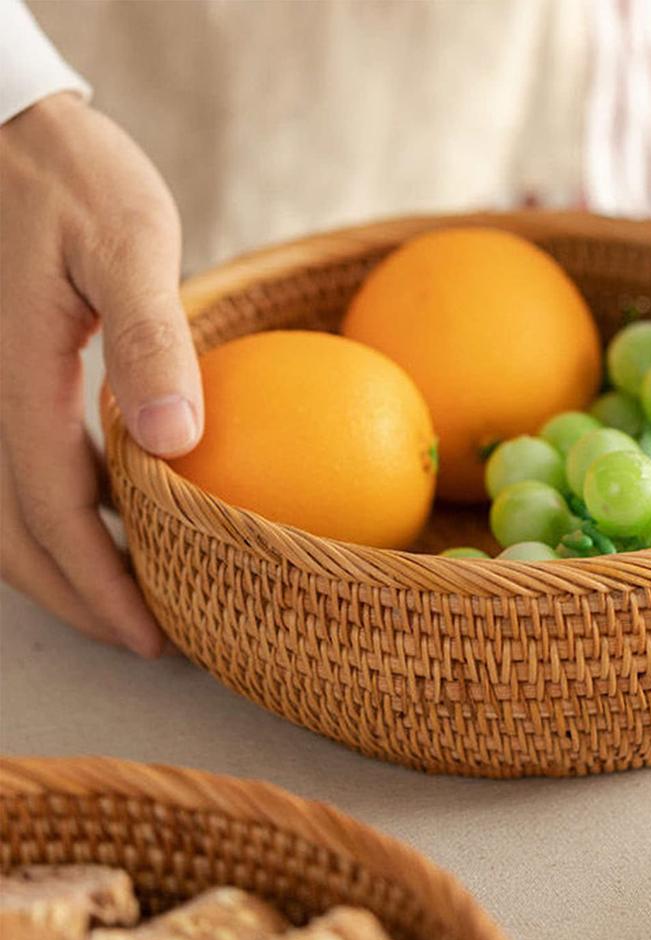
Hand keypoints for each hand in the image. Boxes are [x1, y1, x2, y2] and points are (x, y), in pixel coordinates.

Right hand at [1, 92, 203, 654]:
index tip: (149, 635)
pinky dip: (50, 516)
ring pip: (1, 513)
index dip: (98, 584)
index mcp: (16, 381)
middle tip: (145, 641)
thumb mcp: (129, 245)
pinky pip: (10, 470)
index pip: (52, 514)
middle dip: (76, 598)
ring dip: (57, 568)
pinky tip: (102, 522)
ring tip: (122, 601)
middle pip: (15, 535)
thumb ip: (150, 341)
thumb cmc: (75, 178)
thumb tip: (174, 443)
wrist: (9, 128)